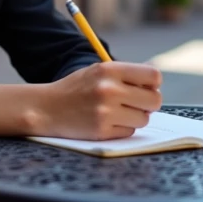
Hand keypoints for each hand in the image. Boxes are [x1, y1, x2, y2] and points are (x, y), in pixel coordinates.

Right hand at [38, 61, 162, 140]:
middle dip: (149, 104)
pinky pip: (129, 132)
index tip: (146, 88)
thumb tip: (155, 87)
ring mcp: (106, 112)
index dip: (153, 84)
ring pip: (143, 119)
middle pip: (154, 100)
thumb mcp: (98, 71)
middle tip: (137, 104)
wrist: (47, 108)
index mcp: (110, 69)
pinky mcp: (102, 131)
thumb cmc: (77, 89)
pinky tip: (107, 122)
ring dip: (135, 118)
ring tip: (117, 113)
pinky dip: (122, 129)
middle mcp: (109, 89)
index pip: (153, 76)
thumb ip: (125, 76)